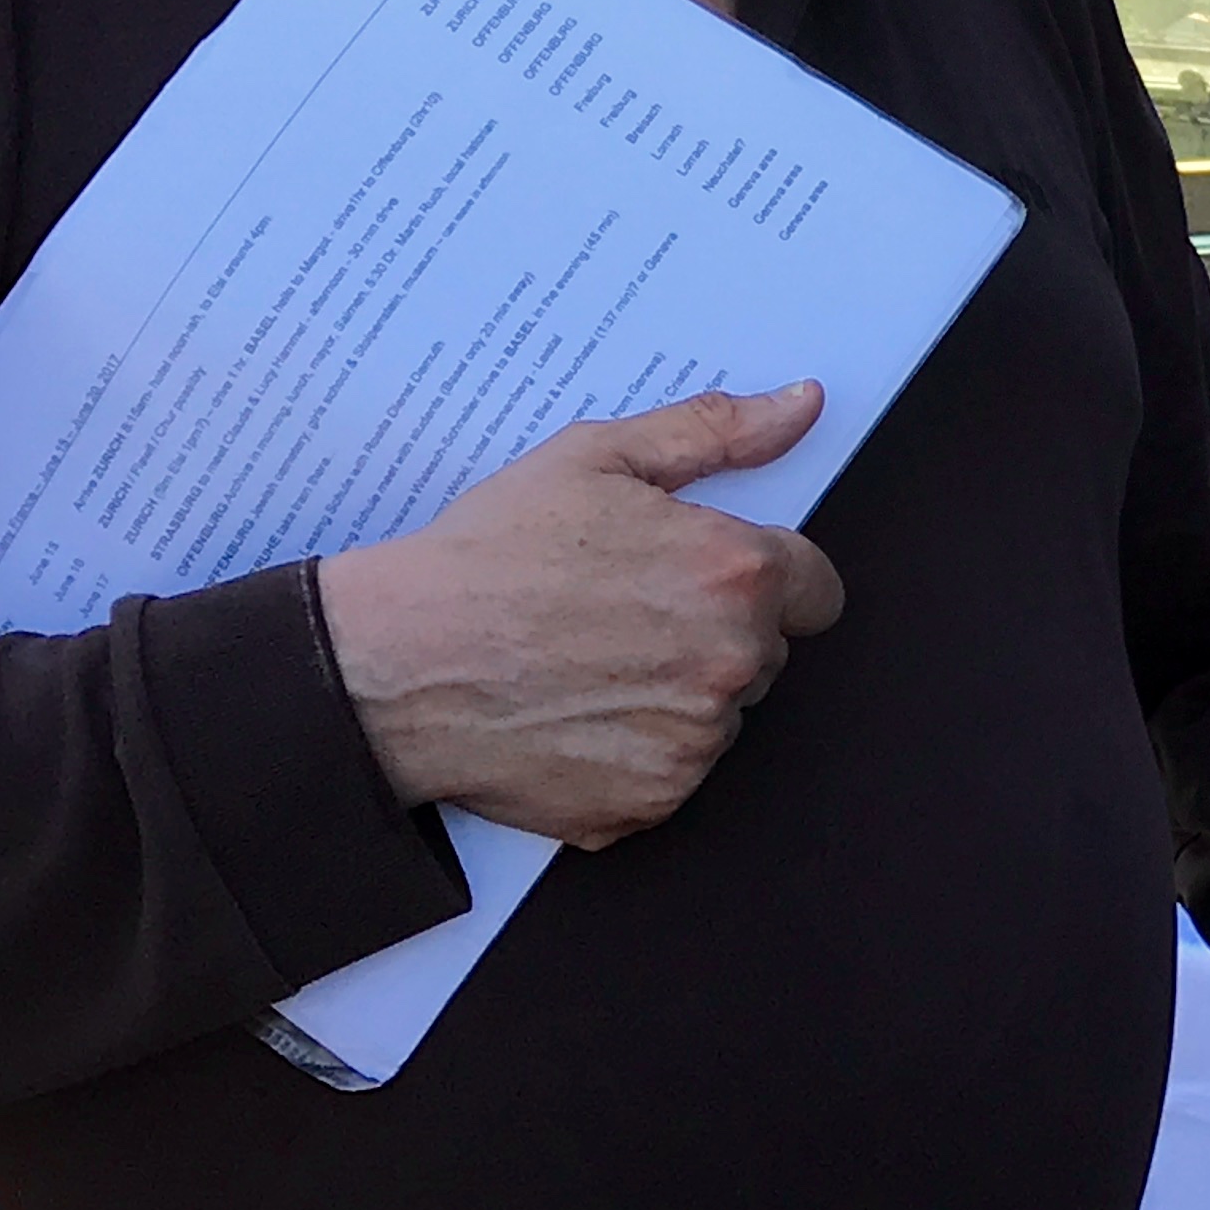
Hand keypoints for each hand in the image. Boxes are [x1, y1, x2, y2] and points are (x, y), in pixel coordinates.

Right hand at [316, 383, 845, 850]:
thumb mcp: (597, 458)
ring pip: (719, 714)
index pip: (817, 590)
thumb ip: (715, 432)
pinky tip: (573, 713)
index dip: (765, 579)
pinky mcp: (649, 804)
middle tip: (624, 611)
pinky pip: (671, 773)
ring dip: (678, 694)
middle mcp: (729, 665)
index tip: (709, 578)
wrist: (392, 664)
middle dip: (715, 632)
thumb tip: (801, 405)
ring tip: (587, 661)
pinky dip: (635, 751)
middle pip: (766, 654)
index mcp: (734, 575)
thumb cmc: (488, 555)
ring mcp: (691, 745)